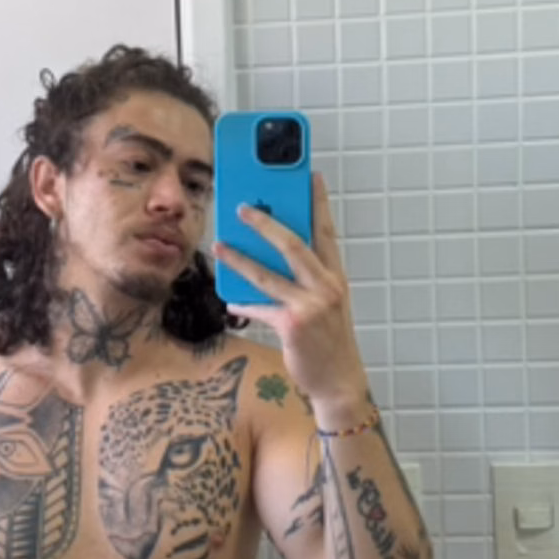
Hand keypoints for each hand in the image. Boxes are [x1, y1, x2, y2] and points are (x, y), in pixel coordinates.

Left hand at [213, 173, 365, 409]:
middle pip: (293, 244)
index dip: (318, 203)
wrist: (339, 381)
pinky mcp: (292, 325)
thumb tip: (271, 260)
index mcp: (335, 277)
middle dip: (265, 223)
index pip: (326, 231)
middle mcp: (326, 286)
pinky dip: (244, 304)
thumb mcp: (325, 305)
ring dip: (239, 258)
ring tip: (219, 245)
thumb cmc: (329, 341)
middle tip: (242, 207)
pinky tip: (231, 301)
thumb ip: (306, 280)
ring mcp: (310, 305)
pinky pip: (260, 307)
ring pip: (267, 274)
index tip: (311, 177)